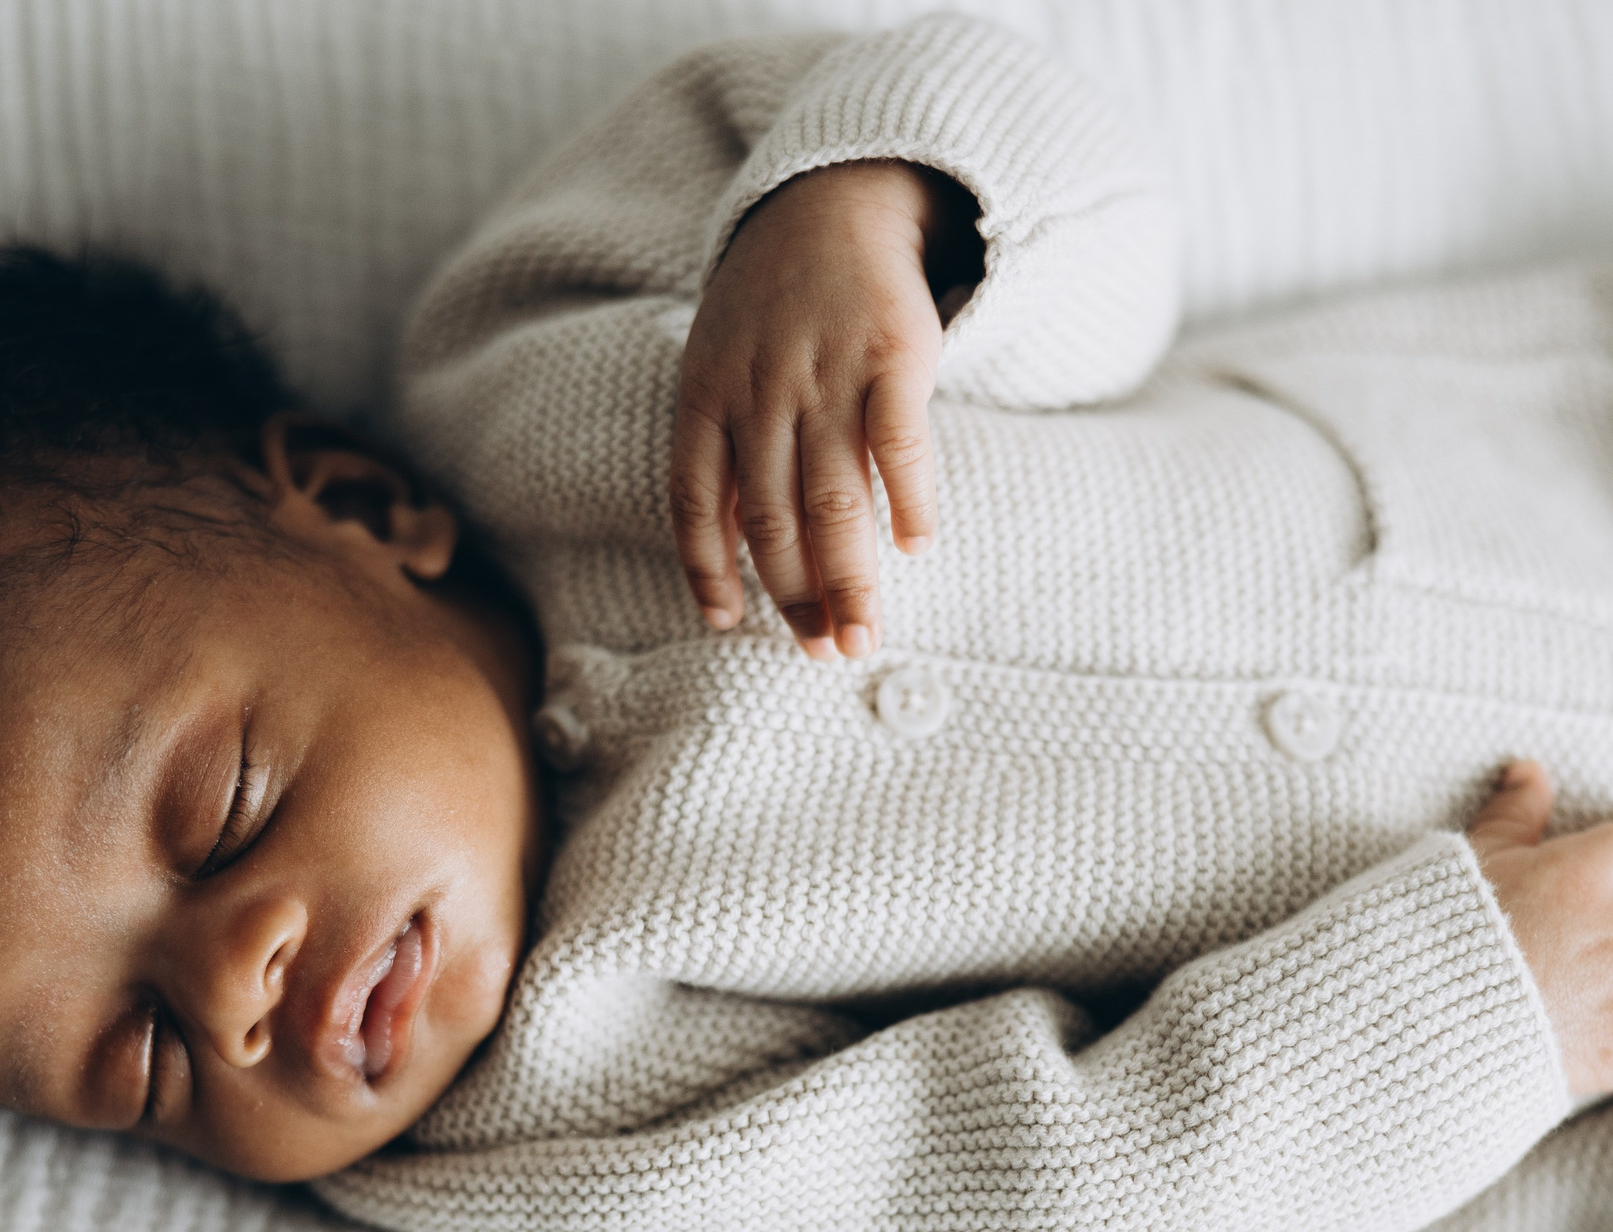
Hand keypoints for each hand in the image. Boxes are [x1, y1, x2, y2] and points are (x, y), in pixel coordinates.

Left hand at [670, 160, 980, 659]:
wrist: (829, 199)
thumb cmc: (768, 305)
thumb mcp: (715, 364)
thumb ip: (722, 449)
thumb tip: (729, 555)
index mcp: (706, 397)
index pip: (696, 504)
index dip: (709, 570)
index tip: (730, 624)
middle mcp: (761, 393)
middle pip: (774, 521)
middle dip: (798, 598)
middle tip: (827, 652)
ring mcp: (827, 374)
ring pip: (835, 500)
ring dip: (851, 578)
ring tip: (865, 634)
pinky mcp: (894, 353)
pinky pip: (899, 444)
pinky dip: (909, 501)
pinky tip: (916, 545)